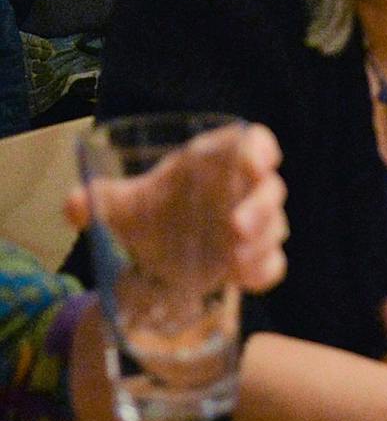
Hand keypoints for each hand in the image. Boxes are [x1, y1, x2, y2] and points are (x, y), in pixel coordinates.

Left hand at [66, 121, 287, 297]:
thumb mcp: (122, 204)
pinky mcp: (255, 258)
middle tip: (235, 227)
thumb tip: (76, 205)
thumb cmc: (150, 214)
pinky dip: (262, 271)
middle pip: (271, 189)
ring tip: (233, 259)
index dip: (261, 150)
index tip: (257, 163)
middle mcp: (242, 191)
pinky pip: (273, 264)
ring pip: (276, 228)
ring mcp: (255, 227)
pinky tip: (240, 278)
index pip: (253, 143)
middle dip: (260, 208)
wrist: (156, 255)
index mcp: (216, 163)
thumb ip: (100, 199)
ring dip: (261, 243)